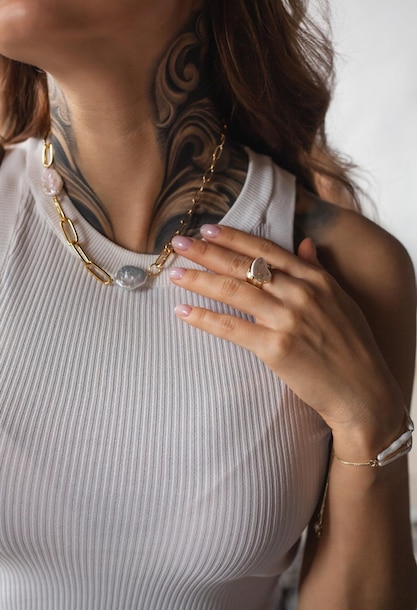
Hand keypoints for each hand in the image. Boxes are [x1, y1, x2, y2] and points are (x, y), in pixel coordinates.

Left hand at [169, 225, 403, 453]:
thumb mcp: (341, 300)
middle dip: (207, 252)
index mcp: (314, 279)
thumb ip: (318, 270)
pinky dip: (205, 319)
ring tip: (175, 274)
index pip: (266, 250)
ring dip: (199, 280)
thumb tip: (305, 243)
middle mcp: (300, 293)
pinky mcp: (276, 348)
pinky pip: (232, 328)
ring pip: (234, 292)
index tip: (207, 229)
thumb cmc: (352, 347)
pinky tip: (184, 312)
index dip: (233, 238)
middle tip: (178, 243)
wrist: (363, 392)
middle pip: (244, 266)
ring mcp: (288, 320)